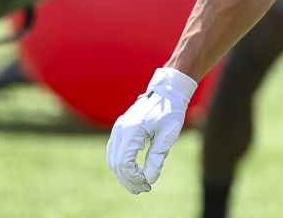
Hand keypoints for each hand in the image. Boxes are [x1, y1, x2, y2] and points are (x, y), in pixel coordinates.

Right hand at [105, 67, 196, 193]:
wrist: (167, 92)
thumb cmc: (170, 112)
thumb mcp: (167, 135)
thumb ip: (157, 157)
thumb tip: (149, 179)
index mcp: (131, 130)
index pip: (124, 163)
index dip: (133, 178)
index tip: (147, 185)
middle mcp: (120, 130)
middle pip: (115, 163)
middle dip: (128, 179)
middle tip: (144, 189)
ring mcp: (118, 128)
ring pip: (112, 158)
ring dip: (123, 173)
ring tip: (139, 184)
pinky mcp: (120, 129)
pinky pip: (114, 151)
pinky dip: (121, 163)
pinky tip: (134, 171)